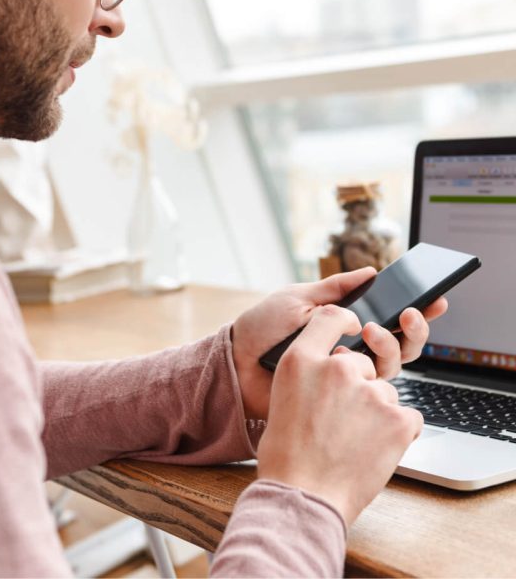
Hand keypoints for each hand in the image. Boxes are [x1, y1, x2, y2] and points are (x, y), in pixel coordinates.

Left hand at [231, 267, 447, 419]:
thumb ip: (335, 289)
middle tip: (410, 313)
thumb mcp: (298, 299)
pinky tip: (357, 357)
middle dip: (415, 329)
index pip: (388, 318)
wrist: (236, 363)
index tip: (434, 299)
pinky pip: (370, 390)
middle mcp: (350, 350)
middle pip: (401, 345)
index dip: (414, 312)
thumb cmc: (262, 328)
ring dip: (392, 345)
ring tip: (372, 330)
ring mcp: (346, 375)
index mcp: (342, 324)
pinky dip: (373, 372)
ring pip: (392, 366)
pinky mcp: (338, 398)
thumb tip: (371, 272)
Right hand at [256, 305, 422, 524]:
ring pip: (386, 392)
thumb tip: (339, 361)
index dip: (346, 321)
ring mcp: (370, 392)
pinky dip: (398, 432)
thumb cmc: (287, 451)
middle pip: (364, 363)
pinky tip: (374, 448)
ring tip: (352, 440)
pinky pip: (409, 416)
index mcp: (301, 359)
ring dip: (378, 412)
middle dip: (360, 386)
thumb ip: (310, 370)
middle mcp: (337, 367)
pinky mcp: (397, 420)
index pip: (331, 317)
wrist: (302, 493)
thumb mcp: (281, 395)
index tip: (355, 328)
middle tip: (341, 419)